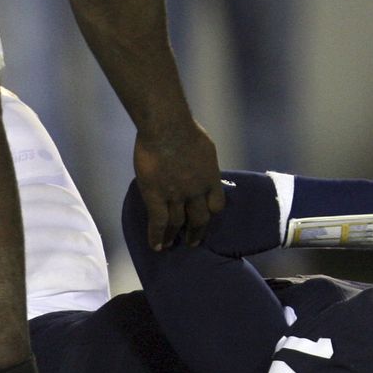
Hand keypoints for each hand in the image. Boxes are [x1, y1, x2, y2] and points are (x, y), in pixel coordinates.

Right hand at [133, 121, 222, 250]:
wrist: (166, 126)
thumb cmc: (185, 128)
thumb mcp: (205, 147)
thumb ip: (202, 162)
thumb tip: (199, 165)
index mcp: (211, 178)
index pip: (217, 204)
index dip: (211, 213)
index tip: (207, 218)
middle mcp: (196, 191)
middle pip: (200, 219)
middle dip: (196, 232)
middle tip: (192, 242)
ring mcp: (176, 195)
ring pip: (177, 223)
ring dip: (173, 236)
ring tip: (169, 245)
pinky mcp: (156, 196)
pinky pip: (158, 222)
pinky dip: (157, 236)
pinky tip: (156, 246)